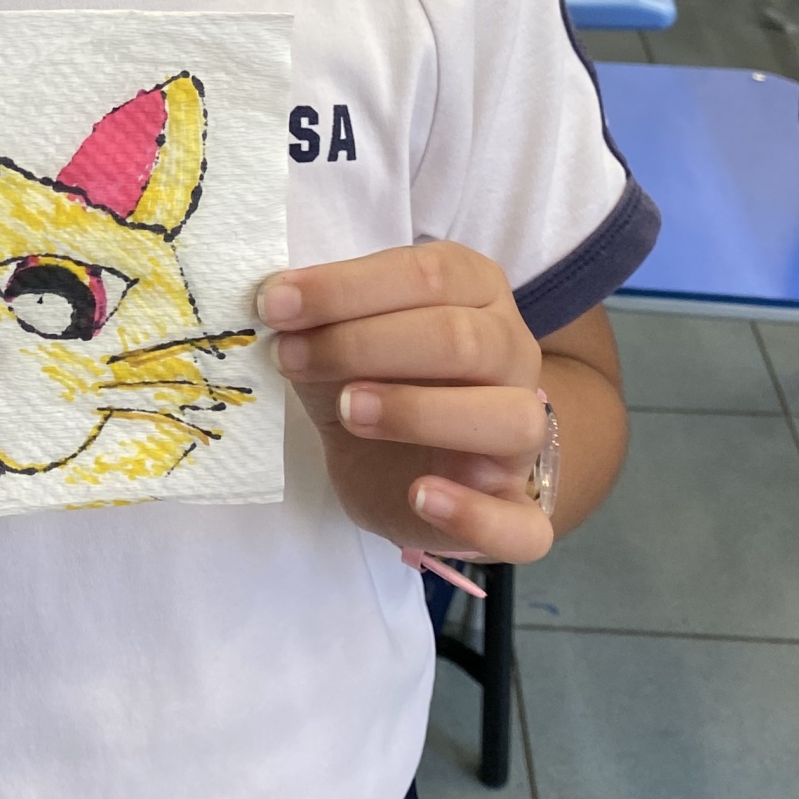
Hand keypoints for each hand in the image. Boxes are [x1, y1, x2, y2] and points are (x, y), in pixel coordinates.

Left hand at [262, 243, 553, 563]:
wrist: (396, 465)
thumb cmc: (372, 378)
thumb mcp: (340, 337)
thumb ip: (319, 316)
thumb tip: (276, 297)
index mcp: (477, 292)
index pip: (431, 275)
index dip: (347, 287)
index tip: (275, 305)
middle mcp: (513, 354)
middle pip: (463, 340)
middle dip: (365, 345)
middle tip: (292, 358)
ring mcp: (523, 436)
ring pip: (511, 419)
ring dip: (422, 414)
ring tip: (348, 412)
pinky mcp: (514, 509)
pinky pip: (522, 524)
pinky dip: (474, 515)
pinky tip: (420, 497)